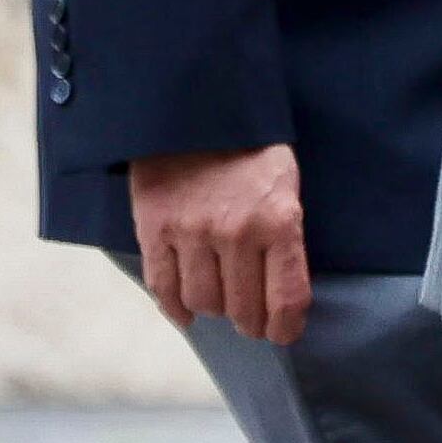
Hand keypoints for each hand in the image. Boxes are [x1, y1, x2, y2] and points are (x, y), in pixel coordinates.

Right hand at [129, 143, 310, 342]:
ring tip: (219, 301)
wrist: (196, 108)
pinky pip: (162, 286)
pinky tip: (186, 312)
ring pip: (203, 302)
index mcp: (280, 222)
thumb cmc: (250, 149)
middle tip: (249, 320)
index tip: (281, 334)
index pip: (287, 298)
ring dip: (213, 310)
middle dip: (249, 322)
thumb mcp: (285, 185)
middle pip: (243, 309)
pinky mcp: (154, 227)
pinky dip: (175, 308)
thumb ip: (285, 236)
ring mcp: (192, 232)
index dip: (284, 327)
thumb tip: (282, 294)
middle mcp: (237, 232)